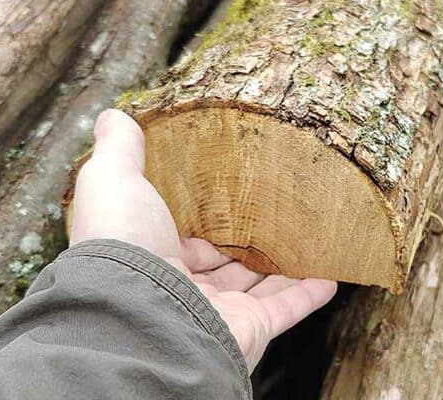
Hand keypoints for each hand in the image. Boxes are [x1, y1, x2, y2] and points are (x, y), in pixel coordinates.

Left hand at [70, 109, 336, 369]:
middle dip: (242, 247)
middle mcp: (182, 291)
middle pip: (220, 266)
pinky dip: (309, 294)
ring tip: (304, 245)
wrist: (139, 311)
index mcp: (150, 259)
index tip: (223, 198)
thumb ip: (118, 151)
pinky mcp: (249, 328)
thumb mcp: (113, 181)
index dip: (199, 222)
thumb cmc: (123, 245)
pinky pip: (287, 309)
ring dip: (281, 269)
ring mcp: (218, 313)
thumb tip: (114, 115)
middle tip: (269, 220)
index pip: (181, 240)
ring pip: (257, 288)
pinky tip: (330, 276)